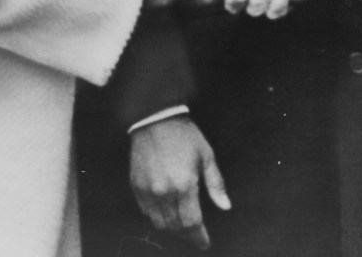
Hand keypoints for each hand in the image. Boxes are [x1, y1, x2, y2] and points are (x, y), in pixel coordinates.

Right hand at [130, 115, 228, 249]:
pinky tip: (167, 213)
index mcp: (184, 185)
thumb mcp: (206, 156)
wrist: (155, 118)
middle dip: (187, 234)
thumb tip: (225, 206)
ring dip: (172, 229)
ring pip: (159, 223)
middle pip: (175, 227)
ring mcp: (147, 191)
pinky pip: (146, 212)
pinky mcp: (136, 187)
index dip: (199, 237)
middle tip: (196, 234)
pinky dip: (157, 218)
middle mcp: (164, 192)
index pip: (191, 223)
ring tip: (183, 226)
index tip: (205, 242)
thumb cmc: (185, 135)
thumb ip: (216, 183)